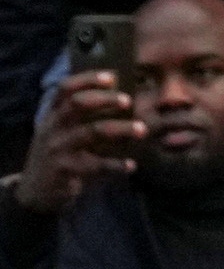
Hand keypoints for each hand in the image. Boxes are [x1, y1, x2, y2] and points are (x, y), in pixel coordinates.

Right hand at [13, 75, 140, 215]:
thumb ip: (81, 116)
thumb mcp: (61, 132)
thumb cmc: (59, 154)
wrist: (36, 191)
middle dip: (105, 99)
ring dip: (121, 129)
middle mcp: (53, 127)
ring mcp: (57, 148)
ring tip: (142, 130)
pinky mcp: (64, 169)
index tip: (111, 77)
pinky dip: (115, 165)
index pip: (65, 89)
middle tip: (128, 100)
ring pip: (92, 132)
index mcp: (53, 114)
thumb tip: (123, 98)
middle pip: (77, 104)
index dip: (87, 79)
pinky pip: (95, 165)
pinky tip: (131, 165)